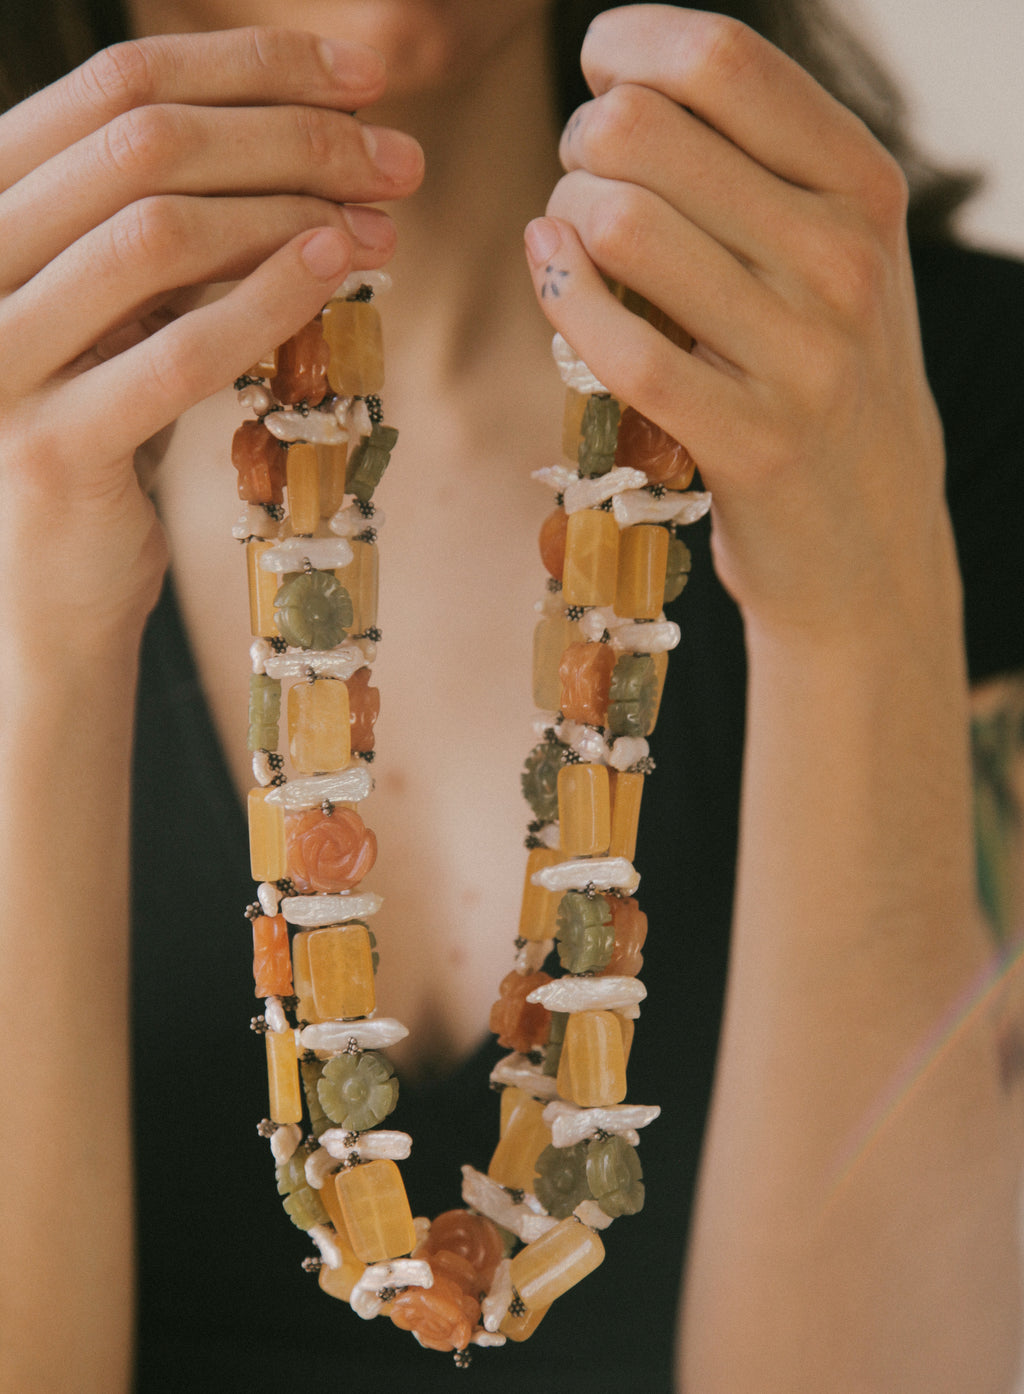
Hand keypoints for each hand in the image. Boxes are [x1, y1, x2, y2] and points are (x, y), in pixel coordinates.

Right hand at [0, 28, 422, 655]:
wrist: (52, 590)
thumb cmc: (103, 437)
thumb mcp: (128, 312)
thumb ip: (180, 231)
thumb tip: (320, 148)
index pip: (116, 84)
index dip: (251, 66)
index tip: (361, 78)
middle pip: (144, 143)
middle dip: (293, 134)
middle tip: (397, 158)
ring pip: (155, 231)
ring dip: (291, 210)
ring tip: (382, 220)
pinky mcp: (50, 446)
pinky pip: (178, 351)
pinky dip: (267, 299)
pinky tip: (335, 270)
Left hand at [526, 5, 954, 649]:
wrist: (871, 540)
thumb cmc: (824, 378)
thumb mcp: (832, 257)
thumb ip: (758, 170)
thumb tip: (620, 89)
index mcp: (862, 190)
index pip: (722, 60)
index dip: (628, 45)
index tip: (599, 75)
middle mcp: (842, 260)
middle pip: (646, 132)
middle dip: (580, 143)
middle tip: (582, 181)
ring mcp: (802, 356)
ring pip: (622, 226)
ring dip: (563, 218)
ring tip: (572, 240)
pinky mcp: (751, 442)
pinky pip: (622, 348)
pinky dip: (562, 296)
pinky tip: (552, 274)